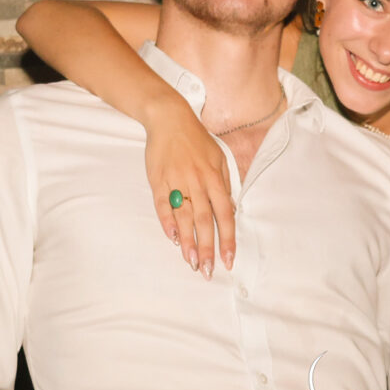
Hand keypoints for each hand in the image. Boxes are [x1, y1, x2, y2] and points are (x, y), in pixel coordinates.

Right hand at [144, 94, 236, 277]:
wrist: (169, 119)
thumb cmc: (197, 140)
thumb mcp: (218, 158)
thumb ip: (224, 185)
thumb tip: (230, 210)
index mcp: (214, 178)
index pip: (225, 215)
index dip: (227, 239)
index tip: (228, 259)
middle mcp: (197, 182)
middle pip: (205, 221)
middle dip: (207, 248)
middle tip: (207, 271)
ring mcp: (177, 181)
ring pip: (185, 217)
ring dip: (188, 242)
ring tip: (191, 262)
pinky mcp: (158, 180)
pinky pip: (163, 205)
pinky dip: (168, 222)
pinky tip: (173, 238)